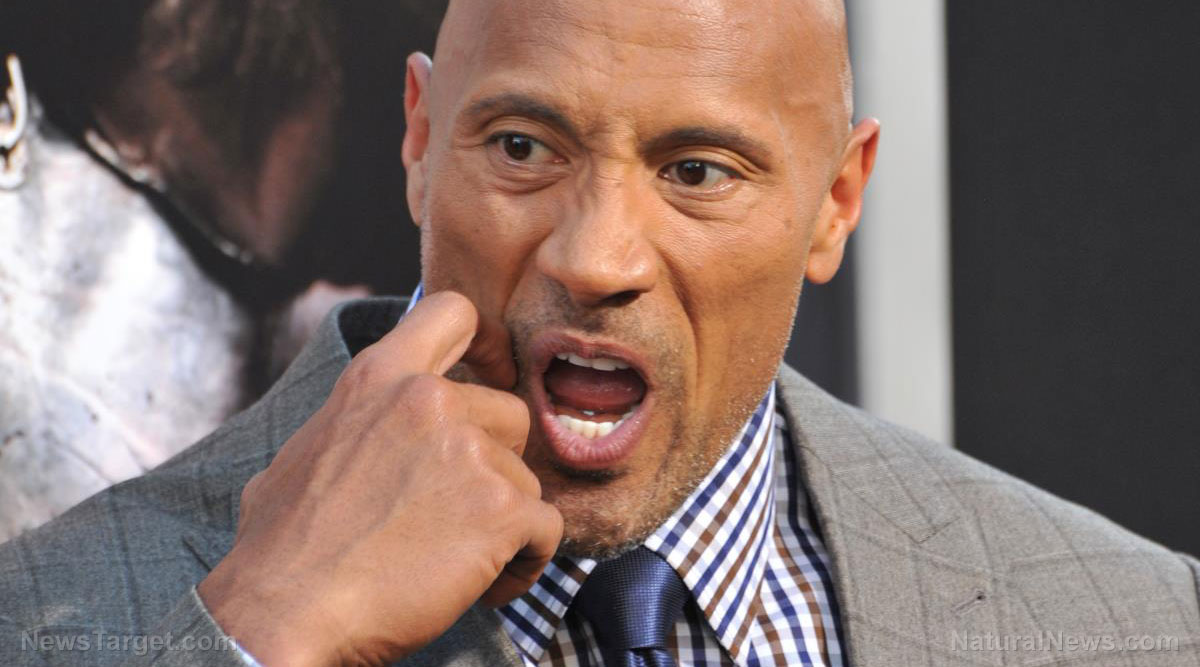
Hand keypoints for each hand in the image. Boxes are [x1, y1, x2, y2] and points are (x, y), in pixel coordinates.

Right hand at [197, 291, 561, 665]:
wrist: (284, 613)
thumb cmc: (281, 547)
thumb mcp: (302, 453)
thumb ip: (352, 425)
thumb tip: (357, 435)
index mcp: (379, 378)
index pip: (452, 312)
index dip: (482, 345)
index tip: (488, 375)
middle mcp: (430, 401)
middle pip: (510, 414)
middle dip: (493, 466)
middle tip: (453, 516)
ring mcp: (471, 452)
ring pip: (526, 481)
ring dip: (503, 523)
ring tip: (456, 563)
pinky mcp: (502, 509)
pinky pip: (546, 530)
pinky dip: (525, 563)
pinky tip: (484, 588)